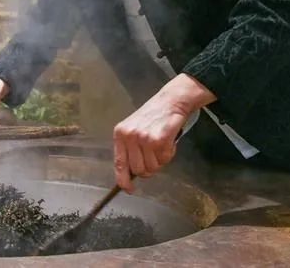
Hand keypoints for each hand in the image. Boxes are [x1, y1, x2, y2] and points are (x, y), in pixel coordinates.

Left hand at [113, 73, 215, 192]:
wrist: (171, 100)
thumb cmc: (153, 115)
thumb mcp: (134, 128)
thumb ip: (130, 148)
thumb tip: (130, 173)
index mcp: (120, 134)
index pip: (119, 163)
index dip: (123, 180)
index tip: (129, 189)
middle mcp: (129, 136)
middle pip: (138, 170)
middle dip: (149, 168)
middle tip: (155, 156)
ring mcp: (144, 138)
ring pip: (152, 167)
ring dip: (160, 160)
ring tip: (161, 145)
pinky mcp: (159, 139)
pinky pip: (165, 159)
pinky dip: (169, 154)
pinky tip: (168, 141)